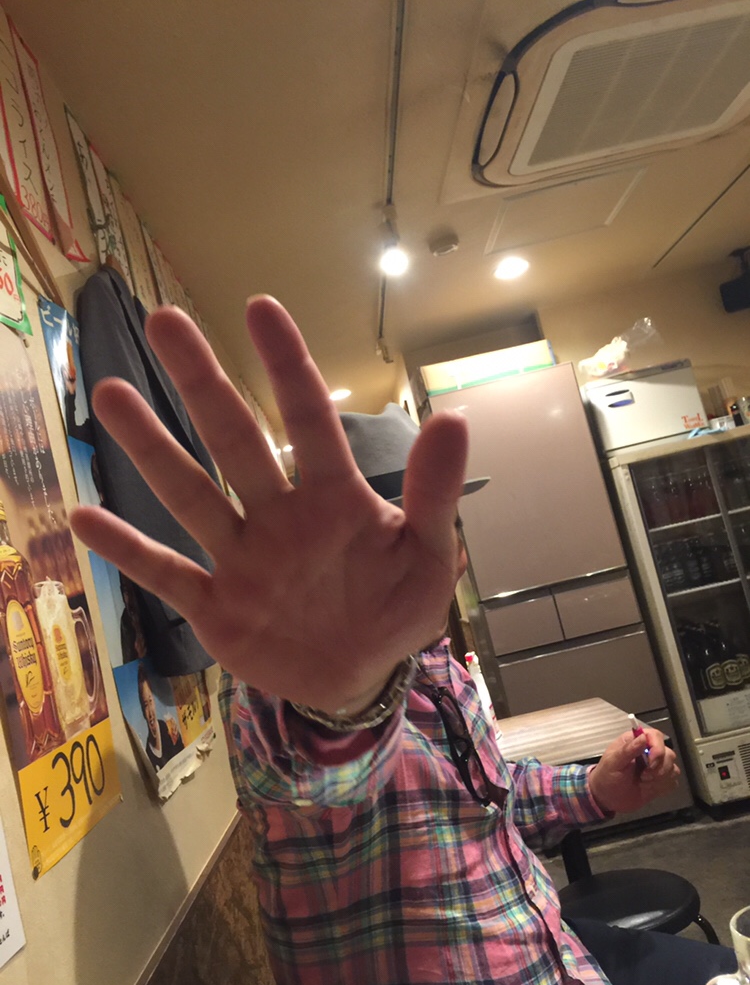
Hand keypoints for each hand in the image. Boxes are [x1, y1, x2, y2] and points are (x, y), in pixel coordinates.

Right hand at [69, 297, 468, 714]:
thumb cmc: (394, 606)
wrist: (359, 676)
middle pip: (236, 440)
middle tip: (164, 321)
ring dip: (152, 449)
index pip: (310, 421)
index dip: (288, 367)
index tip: (261, 307)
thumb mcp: (427, 556)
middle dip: (204, 382)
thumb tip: (452, 417)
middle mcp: (279, 515)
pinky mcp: (216, 608)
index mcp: (334, 499)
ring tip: (111, 394)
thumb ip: (434, 494)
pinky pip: (167, 575)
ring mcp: (243, 559)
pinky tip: (82, 520)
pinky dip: (129, 552)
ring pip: (191, 495)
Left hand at [588, 728, 679, 814]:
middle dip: (659, 767)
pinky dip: (664, 786)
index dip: (657, 747)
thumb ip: (628, 750)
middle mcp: (648, 752)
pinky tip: (650, 788)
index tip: (651, 761)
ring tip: (644, 782)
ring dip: (660, 778)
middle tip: (644, 776)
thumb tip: (642, 737)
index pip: (655, 736)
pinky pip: (673, 781)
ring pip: (672, 767)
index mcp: (634, 742)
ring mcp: (656, 766)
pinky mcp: (661, 780)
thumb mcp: (613, 762)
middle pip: (668, 753)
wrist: (608, 798)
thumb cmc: (606, 777)